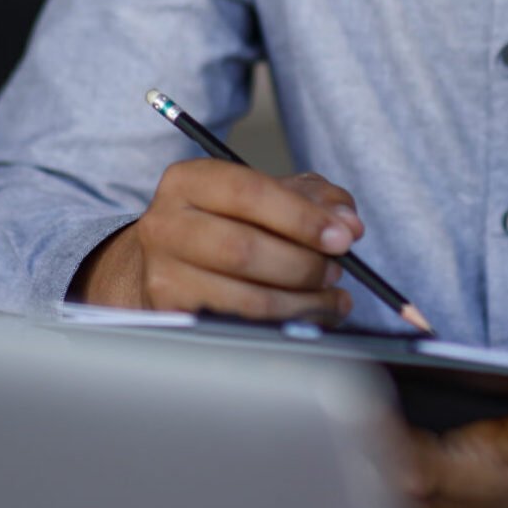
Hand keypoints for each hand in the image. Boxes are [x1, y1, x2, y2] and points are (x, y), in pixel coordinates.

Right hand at [71, 159, 363, 318]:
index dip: (302, 217)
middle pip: (243, 249)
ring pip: (246, 298)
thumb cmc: (222, 224)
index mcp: (188, 181)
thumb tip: (347, 221)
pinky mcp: (172, 315)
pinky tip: (310, 315)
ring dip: (303, 302)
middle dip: (304, 265)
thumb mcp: (264, 195)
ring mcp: (163, 273)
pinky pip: (240, 326)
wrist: (160, 263)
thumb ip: (312, 197)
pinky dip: (286, 325)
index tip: (344, 237)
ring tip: (331, 297)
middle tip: (336, 270)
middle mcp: (165, 224)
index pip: (250, 193)